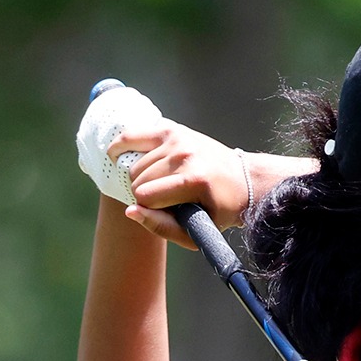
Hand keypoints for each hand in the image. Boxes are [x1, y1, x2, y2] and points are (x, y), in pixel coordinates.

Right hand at [107, 120, 248, 249]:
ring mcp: (177, 139)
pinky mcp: (170, 129)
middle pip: (137, 181)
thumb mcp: (197, 230)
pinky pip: (130, 136)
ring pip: (134, 165)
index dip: (149, 209)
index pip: (145, 197)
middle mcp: (184, 155)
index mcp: (193, 180)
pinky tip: (117, 158)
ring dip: (140, 178)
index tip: (166, 211)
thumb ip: (161, 228)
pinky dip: (120, 148)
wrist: (243, 179)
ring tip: (161, 183)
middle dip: (145, 194)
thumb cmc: (219, 209)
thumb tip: (130, 211)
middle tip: (165, 198)